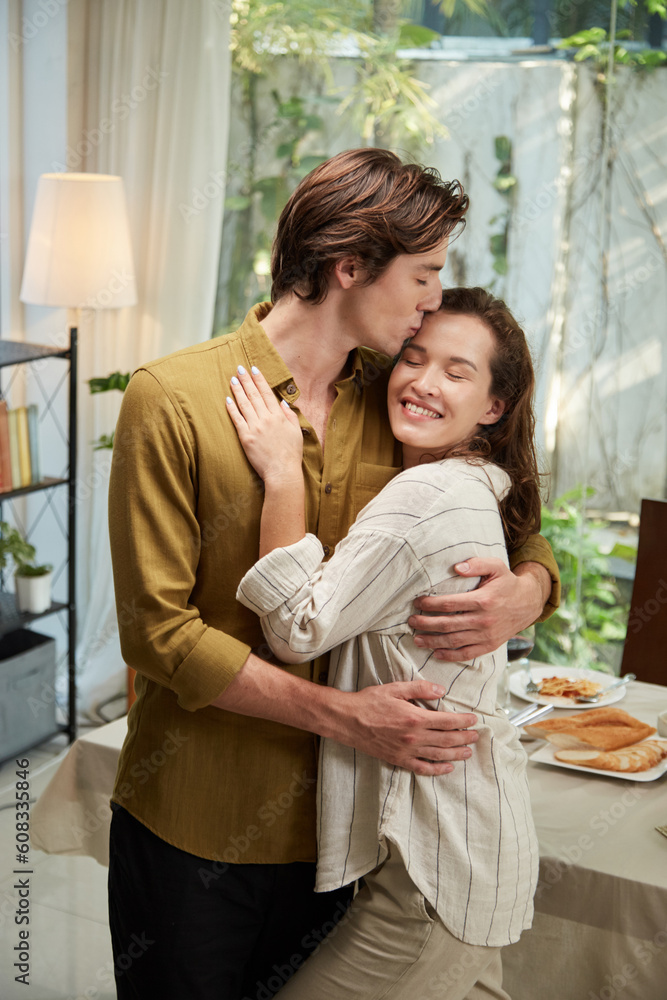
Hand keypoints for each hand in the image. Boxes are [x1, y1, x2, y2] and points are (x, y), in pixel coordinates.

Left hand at [226, 365, 302, 481]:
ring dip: (238, 391)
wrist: (282, 471)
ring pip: (244, 404)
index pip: (267, 393)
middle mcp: (266, 419)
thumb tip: (282, 402)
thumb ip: (290, 415)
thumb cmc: (291, 453)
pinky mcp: (246, 437)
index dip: (259, 380)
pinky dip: (232, 408)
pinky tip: (227, 399)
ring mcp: (255, 427)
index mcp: (278, 416)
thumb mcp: (296, 431)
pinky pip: (237, 419)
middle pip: (254, 395)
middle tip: (239, 369)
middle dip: (246, 380)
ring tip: (233, 380)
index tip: (253, 369)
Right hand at [332, 680, 478, 776]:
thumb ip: (419, 689)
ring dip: (456, 754)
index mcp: (415, 718)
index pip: (447, 721)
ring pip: (438, 755)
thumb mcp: (394, 689)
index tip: (474, 720)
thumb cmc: (369, 702)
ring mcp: (407, 751)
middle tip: (475, 736)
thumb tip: (441, 690)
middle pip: (447, 740)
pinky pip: (422, 768)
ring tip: (468, 752)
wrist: (347, 720)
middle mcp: (414, 737)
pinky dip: (437, 770)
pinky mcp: (398, 760)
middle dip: (464, 738)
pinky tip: (447, 768)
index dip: (463, 721)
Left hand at [408, 558, 549, 661]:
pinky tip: (436, 653)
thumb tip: (457, 567)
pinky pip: (466, 654)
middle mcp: (484, 620)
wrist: (528, 603)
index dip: (430, 604)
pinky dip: (450, 656)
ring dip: (432, 641)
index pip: (449, 604)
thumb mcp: (496, 566)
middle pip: (447, 624)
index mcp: (483, 600)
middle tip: (411, 621)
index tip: (417, 602)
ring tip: (417, 639)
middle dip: (425, 624)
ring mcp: (486, 636)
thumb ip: (476, 564)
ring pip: (454, 641)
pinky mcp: (489, 645)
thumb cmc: (507, 583)